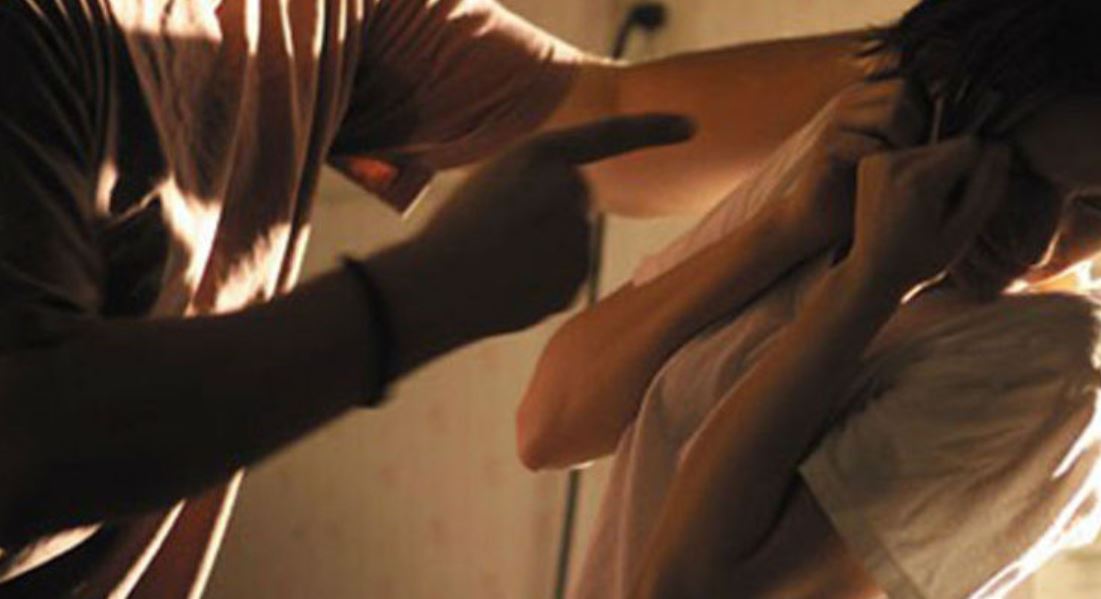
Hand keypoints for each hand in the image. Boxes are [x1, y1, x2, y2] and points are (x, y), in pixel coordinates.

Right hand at [367, 114, 694, 372]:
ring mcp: (577, 234)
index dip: (654, 129)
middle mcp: (570, 187)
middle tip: (499, 233)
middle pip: (578, 203)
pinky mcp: (577, 278)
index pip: (612, 134)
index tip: (692, 126)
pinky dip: (540, 286)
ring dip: (540, 256)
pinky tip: (509, 287)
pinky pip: (564, 279)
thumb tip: (575, 215)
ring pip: (570, 246)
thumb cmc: (455, 232)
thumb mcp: (497, 181)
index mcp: (545, 152)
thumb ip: (542, 183)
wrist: (434, 286)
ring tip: (496, 260)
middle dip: (549, 218)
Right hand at [784, 79, 929, 245]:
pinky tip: (888, 182)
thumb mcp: (891, 156)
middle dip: (920, 124)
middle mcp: (848, 104)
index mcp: (864, 100)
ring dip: (907, 142)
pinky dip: (886, 162)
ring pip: (889, 113)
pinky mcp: (826, 148)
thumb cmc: (858, 189)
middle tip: (921, 158)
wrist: (814, 217)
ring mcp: (835, 124)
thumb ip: (915, 135)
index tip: (930, 147)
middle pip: (902, 92)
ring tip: (906, 169)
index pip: (909, 85)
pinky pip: (869, 144)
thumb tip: (961, 127)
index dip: (927, 112)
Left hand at [846, 138, 1010, 296]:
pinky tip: (907, 201)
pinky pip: (911, 154)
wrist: (872, 271)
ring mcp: (876, 159)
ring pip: (932, 147)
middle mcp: (892, 161)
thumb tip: (1001, 148)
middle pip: (949, 144)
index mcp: (917, 179)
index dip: (975, 174)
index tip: (959, 205)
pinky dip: (917, 172)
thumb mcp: (964, 231)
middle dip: (955, 171)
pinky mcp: (870, 160)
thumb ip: (987, 188)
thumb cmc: (922, 260)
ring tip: (923, 207)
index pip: (970, 146)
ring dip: (937, 171)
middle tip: (939, 210)